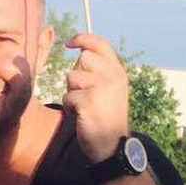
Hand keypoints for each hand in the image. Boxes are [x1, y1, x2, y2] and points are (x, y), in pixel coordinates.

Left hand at [62, 33, 129, 162]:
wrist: (113, 146)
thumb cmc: (107, 117)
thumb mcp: (110, 89)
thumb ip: (99, 71)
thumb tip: (80, 52)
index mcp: (118, 72)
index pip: (101, 44)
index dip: (83, 39)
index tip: (69, 43)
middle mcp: (113, 77)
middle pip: (83, 59)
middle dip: (77, 75)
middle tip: (85, 94)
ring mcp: (102, 88)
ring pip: (72, 77)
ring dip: (72, 93)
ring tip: (85, 107)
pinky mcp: (89, 101)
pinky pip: (67, 97)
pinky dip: (69, 108)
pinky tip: (82, 117)